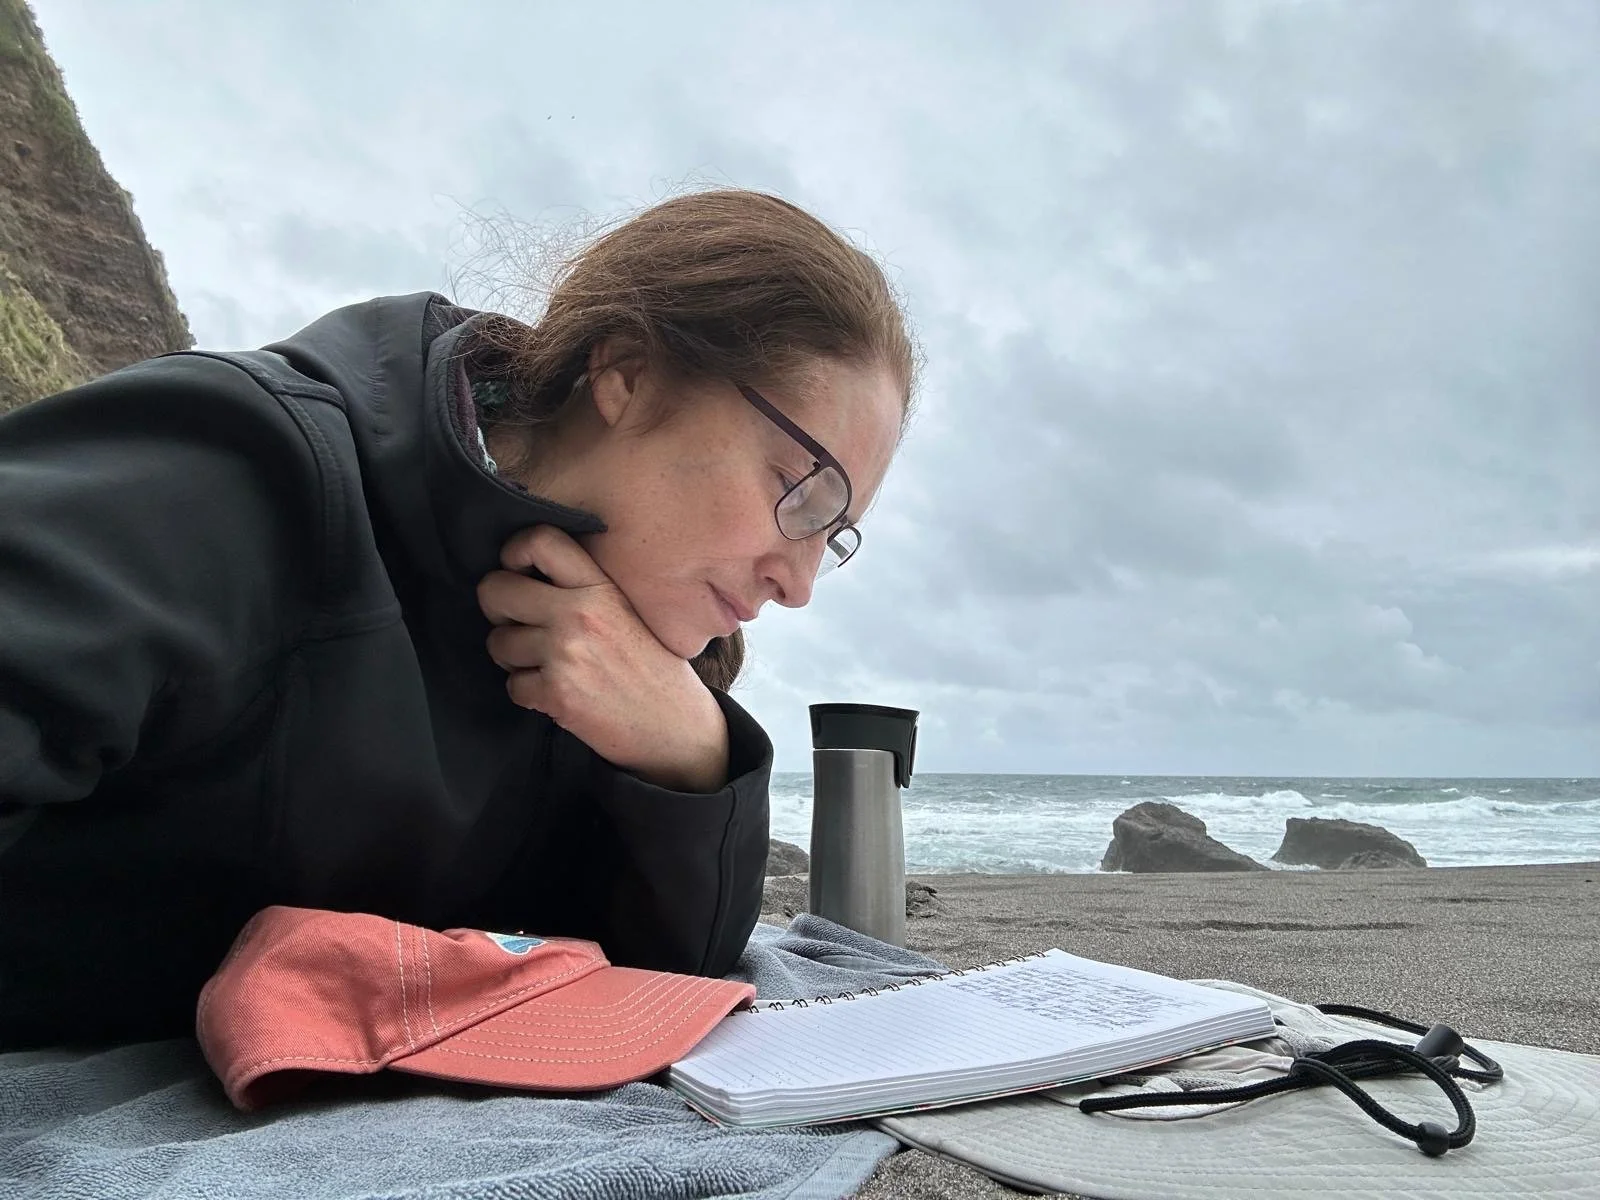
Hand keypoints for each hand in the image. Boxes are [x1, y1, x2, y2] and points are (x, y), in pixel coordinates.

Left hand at [476, 525, 730, 793]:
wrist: (675, 726)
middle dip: (497, 610)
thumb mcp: (628, 611)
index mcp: (601, 587)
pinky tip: (556, 694)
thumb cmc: (652, 668)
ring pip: (497, 642)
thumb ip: (584, 589)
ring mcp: (566, 653)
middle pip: (496, 590)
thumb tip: (525, 575)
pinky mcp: (556, 693)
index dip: (514, 553)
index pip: (540, 541)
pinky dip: (528, 694)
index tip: (517, 572)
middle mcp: (580, 613)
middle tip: (518, 625)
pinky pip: (512, 685)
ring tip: (545, 666)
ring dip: (513, 658)